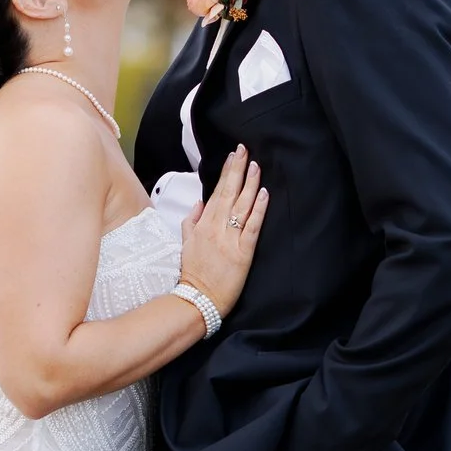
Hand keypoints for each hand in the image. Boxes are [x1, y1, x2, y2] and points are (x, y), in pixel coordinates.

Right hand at [179, 146, 266, 318]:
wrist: (197, 300)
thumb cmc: (193, 274)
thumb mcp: (185, 244)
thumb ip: (191, 221)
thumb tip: (198, 203)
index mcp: (203, 225)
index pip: (216, 192)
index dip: (226, 173)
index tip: (232, 156)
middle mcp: (216, 228)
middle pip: (228, 193)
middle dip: (237, 170)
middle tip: (244, 150)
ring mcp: (229, 239)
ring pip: (241, 205)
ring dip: (249, 184)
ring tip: (256, 166)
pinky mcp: (243, 252)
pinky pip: (252, 227)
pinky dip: (259, 209)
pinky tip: (264, 194)